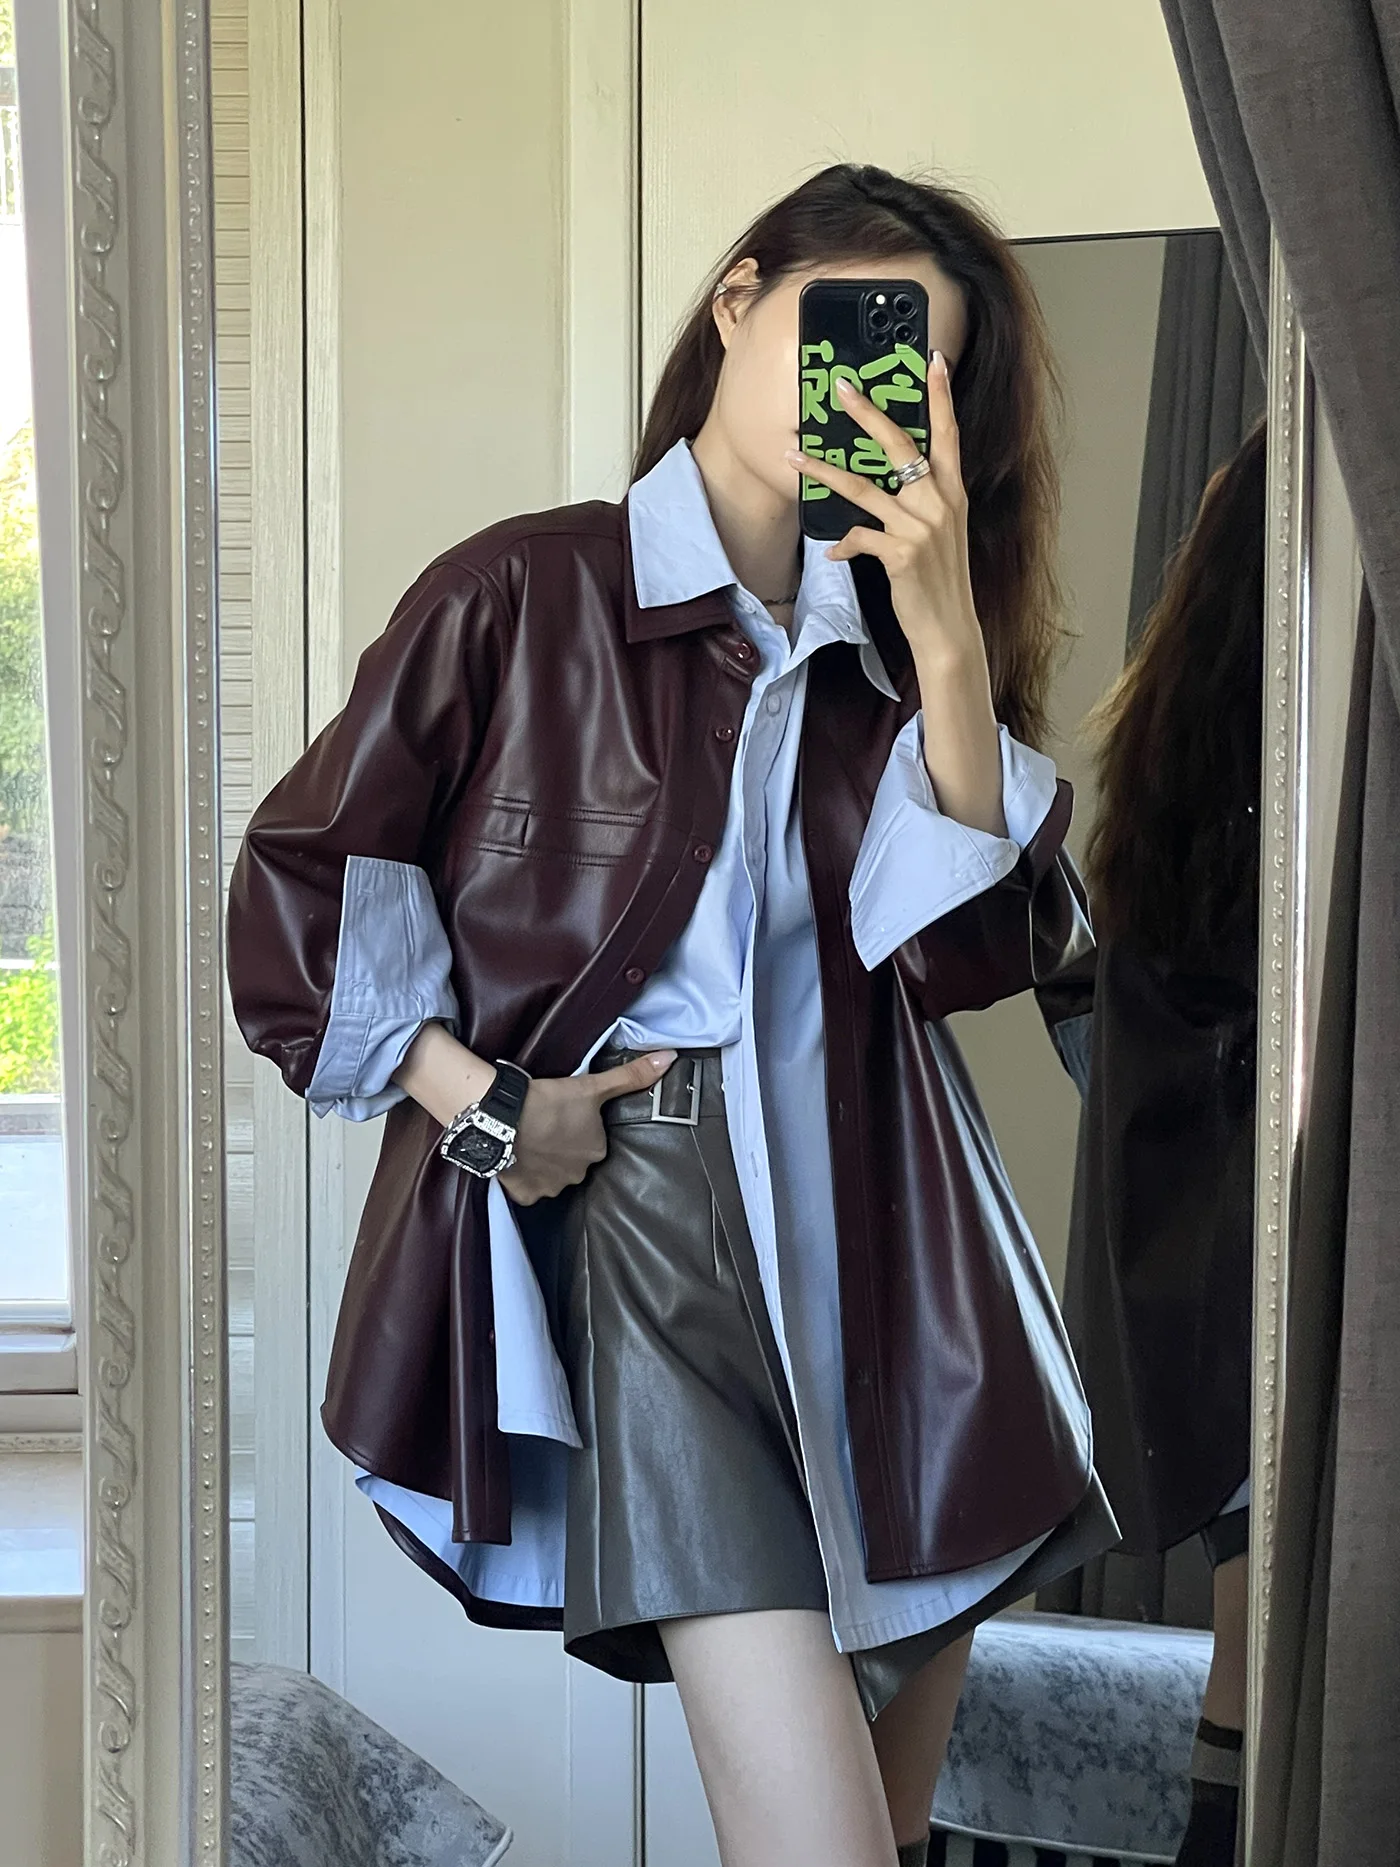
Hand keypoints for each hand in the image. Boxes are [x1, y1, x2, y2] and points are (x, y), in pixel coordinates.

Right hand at [499, 1049, 676, 1204]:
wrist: (503, 1117)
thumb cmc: (550, 1101)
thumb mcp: (593, 1086)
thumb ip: (632, 1075)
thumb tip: (670, 1059)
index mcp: (596, 1150)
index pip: (593, 1141)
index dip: (579, 1128)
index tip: (565, 1116)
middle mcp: (578, 1173)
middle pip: (573, 1160)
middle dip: (563, 1147)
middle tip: (547, 1126)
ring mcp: (551, 1186)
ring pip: (551, 1176)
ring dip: (544, 1162)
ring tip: (530, 1140)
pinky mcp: (526, 1194)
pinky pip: (528, 1189)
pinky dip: (524, 1177)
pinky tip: (518, 1158)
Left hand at [784, 354, 984, 676]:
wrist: (948, 628)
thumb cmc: (939, 581)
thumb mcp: (940, 535)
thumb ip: (919, 506)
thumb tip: (886, 491)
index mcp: (951, 493)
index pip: (948, 434)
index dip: (941, 397)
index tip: (933, 360)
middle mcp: (938, 503)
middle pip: (899, 446)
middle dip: (868, 413)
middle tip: (841, 388)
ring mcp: (920, 528)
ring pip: (863, 488)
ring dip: (824, 471)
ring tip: (795, 456)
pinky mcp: (900, 554)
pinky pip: (858, 537)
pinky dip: (843, 544)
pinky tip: (834, 551)